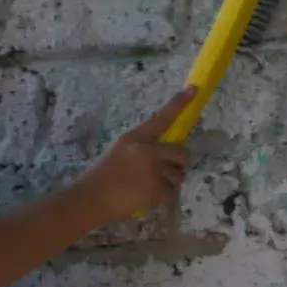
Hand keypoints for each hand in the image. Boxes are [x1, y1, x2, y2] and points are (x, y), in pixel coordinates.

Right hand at [75, 88, 195, 222]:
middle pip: (182, 153)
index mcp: (136, 137)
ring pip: (178, 176)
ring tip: (147, 186)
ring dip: (169, 182)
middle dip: (180, 163)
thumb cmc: (105, 174)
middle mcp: (147, 151)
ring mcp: (153, 172)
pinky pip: (172, 193)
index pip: (161, 117)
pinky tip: (146, 196)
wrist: (92, 197)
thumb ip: (144, 147)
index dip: (179, 103)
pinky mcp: (156, 191)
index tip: (194, 89)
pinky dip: (163, 197)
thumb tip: (168, 152)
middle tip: (170, 170)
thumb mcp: (122, 150)